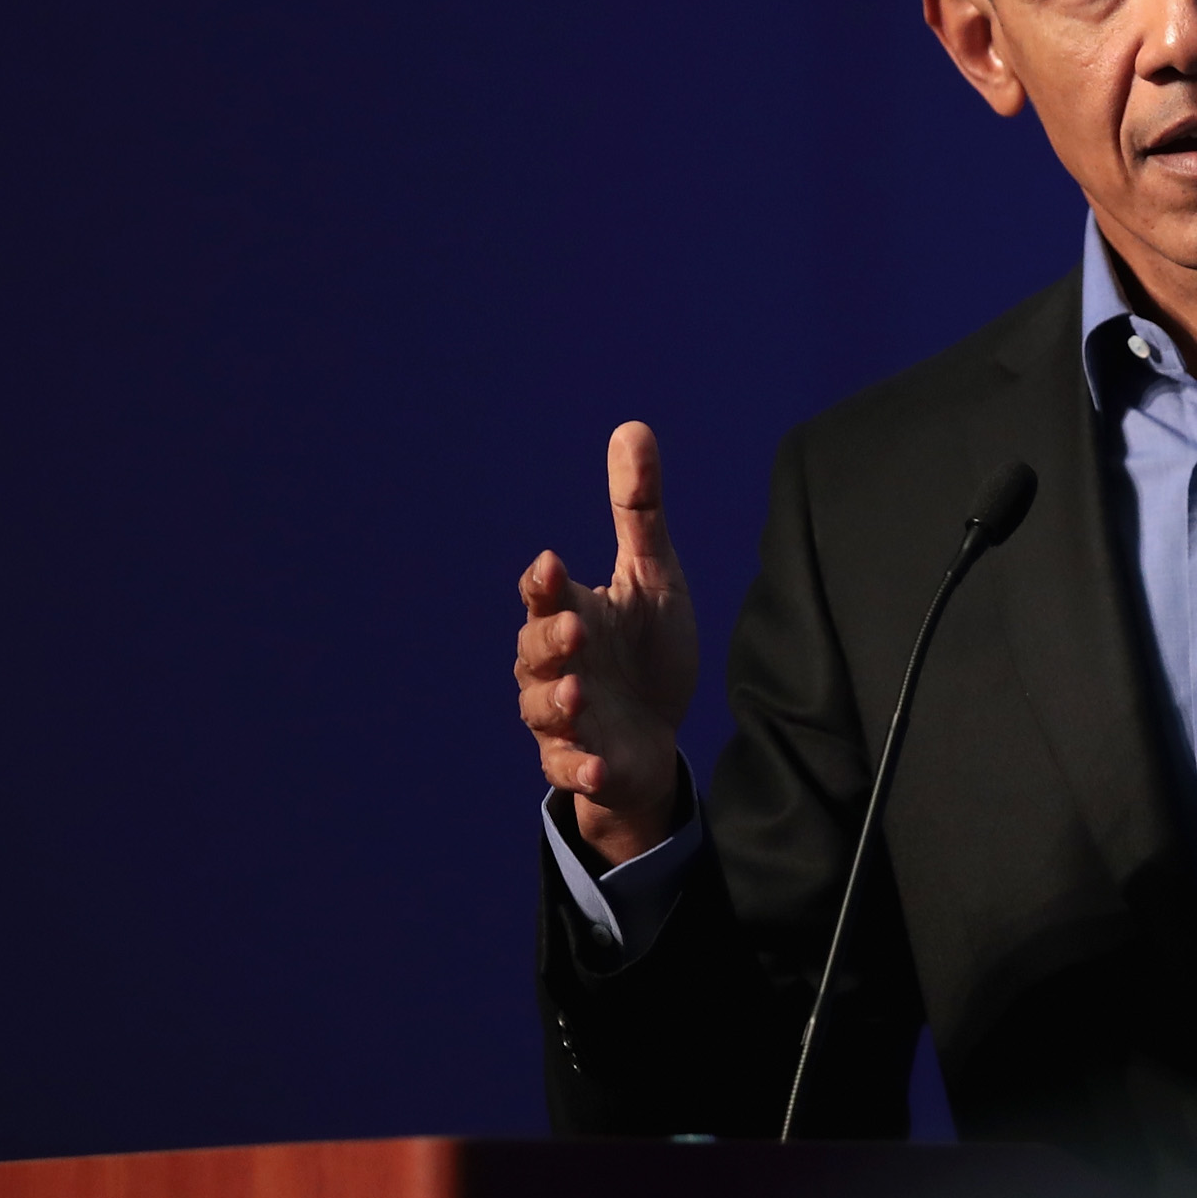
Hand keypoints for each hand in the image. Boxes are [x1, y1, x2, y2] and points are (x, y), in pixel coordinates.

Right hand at [516, 422, 698, 862]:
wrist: (659, 733)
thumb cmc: (647, 649)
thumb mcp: (653, 576)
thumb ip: (639, 510)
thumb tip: (633, 428)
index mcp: (569, 616)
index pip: (545, 595)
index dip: (544, 583)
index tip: (552, 564)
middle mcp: (555, 667)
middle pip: (537, 652)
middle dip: (552, 641)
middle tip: (576, 628)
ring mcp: (564, 720)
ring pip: (544, 712)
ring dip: (558, 705)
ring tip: (580, 694)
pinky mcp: (582, 764)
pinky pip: (570, 770)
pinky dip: (580, 769)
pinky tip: (597, 766)